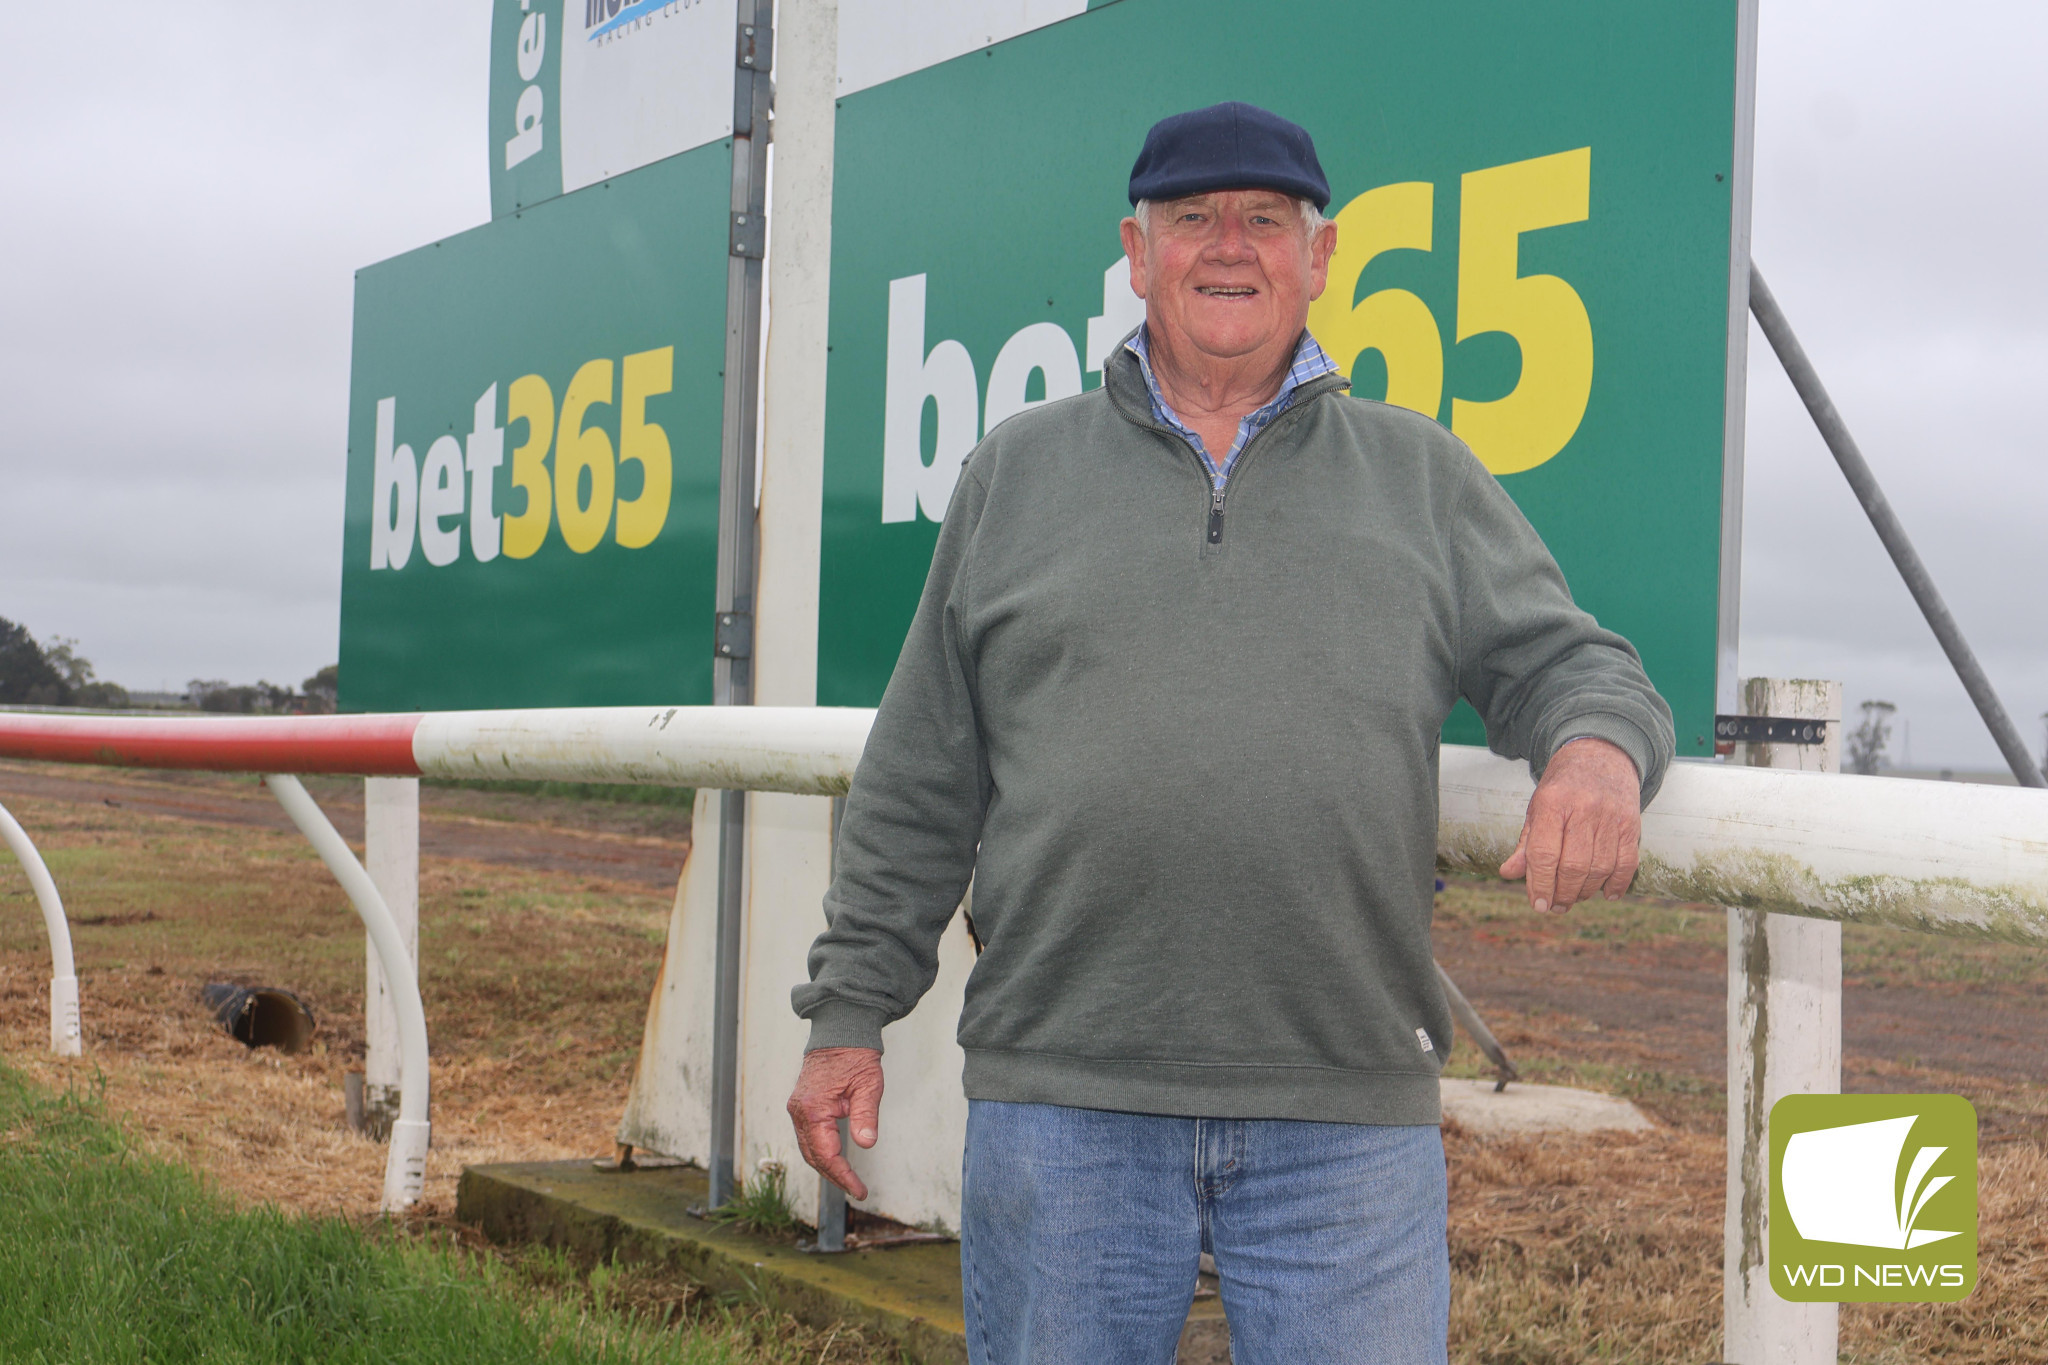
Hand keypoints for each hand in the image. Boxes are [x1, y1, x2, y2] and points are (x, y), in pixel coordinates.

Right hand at [786, 1046, 883, 1199]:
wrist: (840, 1033)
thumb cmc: (855, 1056)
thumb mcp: (868, 1086)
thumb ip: (865, 1117)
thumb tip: (866, 1144)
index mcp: (813, 1109)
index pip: (827, 1155)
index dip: (843, 1176)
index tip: (859, 1190)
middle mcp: (799, 1111)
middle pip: (813, 1156)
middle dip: (834, 1176)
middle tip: (856, 1189)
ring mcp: (797, 1109)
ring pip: (808, 1149)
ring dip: (826, 1166)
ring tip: (847, 1180)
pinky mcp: (801, 1106)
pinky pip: (807, 1137)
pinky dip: (820, 1152)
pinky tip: (835, 1159)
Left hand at [1498, 736, 1641, 914]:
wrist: (1601, 755)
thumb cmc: (1563, 787)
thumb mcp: (1537, 808)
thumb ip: (1525, 843)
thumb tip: (1507, 873)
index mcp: (1552, 803)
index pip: (1544, 854)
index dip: (1540, 884)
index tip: (1538, 905)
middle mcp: (1583, 809)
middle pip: (1574, 866)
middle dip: (1564, 894)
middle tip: (1557, 906)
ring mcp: (1610, 816)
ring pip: (1600, 868)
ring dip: (1586, 892)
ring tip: (1575, 899)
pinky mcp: (1631, 823)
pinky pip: (1627, 862)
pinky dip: (1618, 884)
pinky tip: (1606, 894)